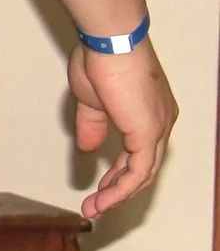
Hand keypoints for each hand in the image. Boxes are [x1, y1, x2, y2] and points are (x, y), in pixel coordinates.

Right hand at [69, 38, 177, 218]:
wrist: (110, 42)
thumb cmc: (100, 59)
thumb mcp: (90, 98)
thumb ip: (92, 125)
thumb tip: (88, 147)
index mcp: (150, 112)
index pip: (139, 150)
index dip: (119, 169)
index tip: (100, 183)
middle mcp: (161, 122)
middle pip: (144, 166)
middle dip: (118, 188)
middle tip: (96, 203)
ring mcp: (159, 128)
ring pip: (143, 173)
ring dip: (117, 194)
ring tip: (94, 208)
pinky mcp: (149, 134)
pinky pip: (138, 171)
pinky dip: (120, 188)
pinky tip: (103, 198)